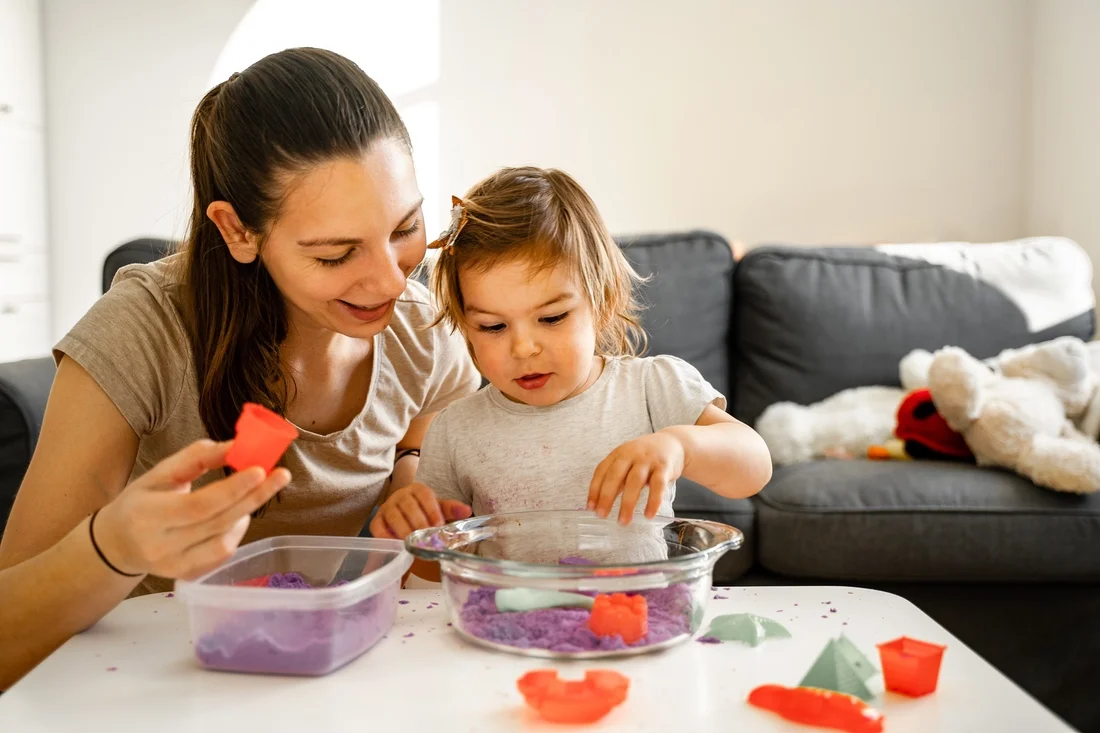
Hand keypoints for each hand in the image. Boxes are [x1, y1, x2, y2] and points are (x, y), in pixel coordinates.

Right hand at [93, 439, 289, 579]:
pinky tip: (237, 516)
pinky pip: (222, 554)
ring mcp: (173, 567)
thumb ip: (196, 457)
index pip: (198, 505)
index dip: (232, 489)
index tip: (260, 470)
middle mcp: (159, 546)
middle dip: (253, 497)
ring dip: (246, 514)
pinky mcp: (186, 577)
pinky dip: (236, 533)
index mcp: (146, 515)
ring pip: (224, 542)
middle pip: (217, 523)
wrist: (116, 544)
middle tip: (281, 476)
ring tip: (252, 494)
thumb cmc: (140, 502)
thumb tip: (235, 446)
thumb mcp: (160, 473)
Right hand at [369, 483, 471, 539]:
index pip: (424, 494)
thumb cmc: (423, 511)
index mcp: (417, 489)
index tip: (439, 525)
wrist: (403, 512)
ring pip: (394, 516)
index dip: (432, 510)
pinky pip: (378, 527)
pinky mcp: (377, 520)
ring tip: (413, 543)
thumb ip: (451, 509)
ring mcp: (387, 507)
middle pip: (409, 506)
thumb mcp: (438, 508)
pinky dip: (385, 536)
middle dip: (419, 522)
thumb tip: (467, 511)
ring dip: (404, 530)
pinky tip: (396, 544)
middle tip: (427, 537)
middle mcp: (400, 495)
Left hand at [587, 430, 684, 523]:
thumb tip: (601, 502)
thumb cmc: (646, 457)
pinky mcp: (664, 468)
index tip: (591, 507)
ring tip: (624, 521)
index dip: (594, 489)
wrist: (673, 443)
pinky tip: (648, 515)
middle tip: (601, 515)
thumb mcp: (628, 461)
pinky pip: (658, 486)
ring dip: (628, 503)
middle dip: (606, 496)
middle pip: (615, 475)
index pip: (601, 471)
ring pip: (635, 482)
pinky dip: (653, 501)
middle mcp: (631, 455)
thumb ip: (616, 479)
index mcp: (618, 454)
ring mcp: (648, 460)